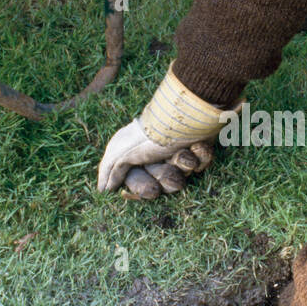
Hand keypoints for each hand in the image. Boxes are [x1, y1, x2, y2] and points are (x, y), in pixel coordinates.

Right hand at [98, 118, 214, 198]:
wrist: (184, 115)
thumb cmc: (150, 134)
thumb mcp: (121, 152)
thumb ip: (111, 170)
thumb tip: (103, 189)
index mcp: (138, 156)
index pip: (140, 184)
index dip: (146, 189)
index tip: (152, 190)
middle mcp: (158, 156)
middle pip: (164, 184)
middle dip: (166, 178)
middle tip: (170, 174)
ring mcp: (179, 152)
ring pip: (184, 175)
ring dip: (182, 164)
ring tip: (182, 152)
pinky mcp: (198, 148)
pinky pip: (202, 163)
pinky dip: (200, 155)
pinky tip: (195, 145)